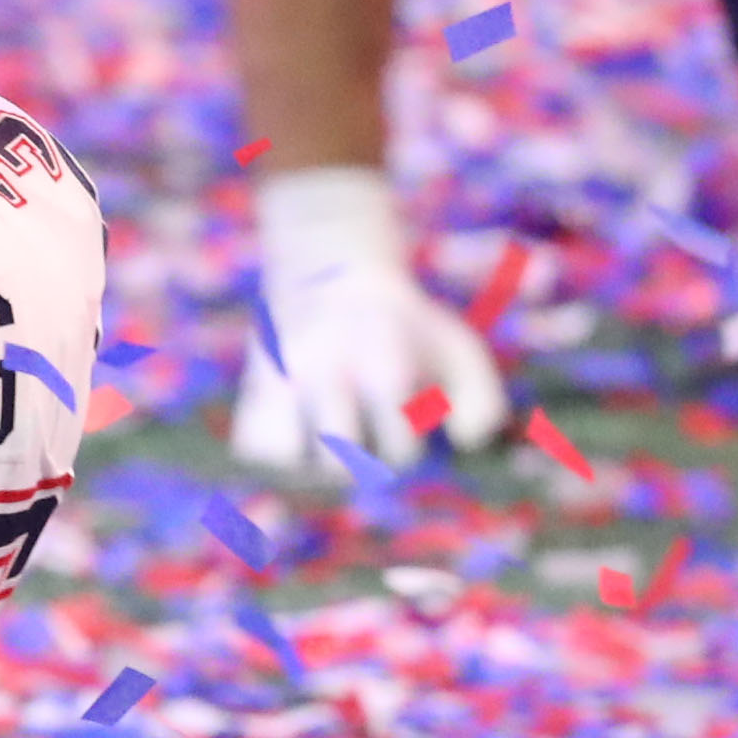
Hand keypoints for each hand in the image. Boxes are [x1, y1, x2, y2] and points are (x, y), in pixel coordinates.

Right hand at [236, 166, 511, 469]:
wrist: (334, 274)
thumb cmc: (406, 328)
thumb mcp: (458, 350)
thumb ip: (482, 402)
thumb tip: (462, 441)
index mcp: (384, 367)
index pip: (398, 448)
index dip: (406, 439)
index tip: (402, 409)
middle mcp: (330, 375)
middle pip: (343, 464)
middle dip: (362, 458)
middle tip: (366, 430)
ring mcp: (285, 382)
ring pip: (296, 463)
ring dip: (318, 462)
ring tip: (332, 437)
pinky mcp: (255, 387)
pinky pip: (259, 448)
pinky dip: (278, 451)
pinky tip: (300, 431)